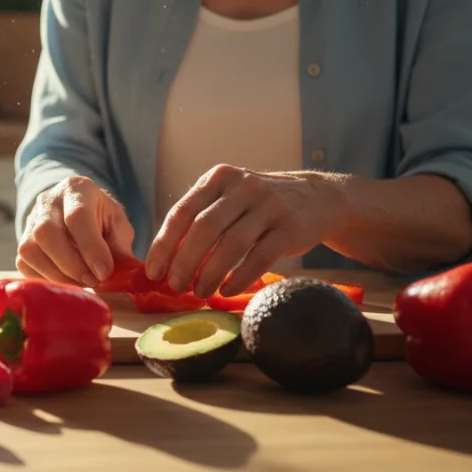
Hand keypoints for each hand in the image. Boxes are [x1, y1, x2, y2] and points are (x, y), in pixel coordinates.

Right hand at [18, 176, 135, 287]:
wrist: (78, 212)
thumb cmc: (102, 219)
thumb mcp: (118, 225)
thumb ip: (118, 246)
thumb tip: (112, 275)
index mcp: (76, 189)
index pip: (77, 216)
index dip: (90, 248)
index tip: (104, 272)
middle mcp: (48, 201)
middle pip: (46, 232)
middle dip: (71, 264)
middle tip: (93, 281)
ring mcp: (30, 220)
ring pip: (30, 250)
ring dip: (57, 275)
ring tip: (81, 283)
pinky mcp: (21, 241)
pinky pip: (24, 264)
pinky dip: (45, 278)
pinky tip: (66, 281)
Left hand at [145, 164, 346, 298]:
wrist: (317, 198)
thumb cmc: (258, 205)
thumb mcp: (228, 198)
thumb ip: (200, 218)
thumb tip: (165, 258)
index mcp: (219, 178)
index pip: (182, 212)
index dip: (165, 244)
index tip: (154, 272)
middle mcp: (243, 187)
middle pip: (204, 228)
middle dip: (185, 262)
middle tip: (176, 286)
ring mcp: (269, 206)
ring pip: (231, 244)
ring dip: (210, 274)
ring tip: (200, 292)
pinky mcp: (290, 228)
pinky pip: (259, 258)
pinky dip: (239, 278)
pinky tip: (226, 290)